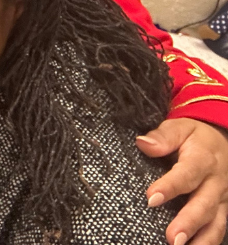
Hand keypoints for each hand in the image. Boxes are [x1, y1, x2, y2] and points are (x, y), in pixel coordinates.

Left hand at [138, 118, 227, 244]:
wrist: (221, 140)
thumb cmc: (194, 136)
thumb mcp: (179, 128)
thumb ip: (162, 137)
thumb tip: (143, 143)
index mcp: (203, 159)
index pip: (186, 174)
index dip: (169, 187)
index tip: (150, 198)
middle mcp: (216, 182)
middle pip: (203, 204)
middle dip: (188, 223)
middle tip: (172, 238)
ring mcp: (222, 198)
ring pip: (216, 222)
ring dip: (201, 239)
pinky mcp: (224, 209)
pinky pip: (219, 228)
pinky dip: (208, 242)